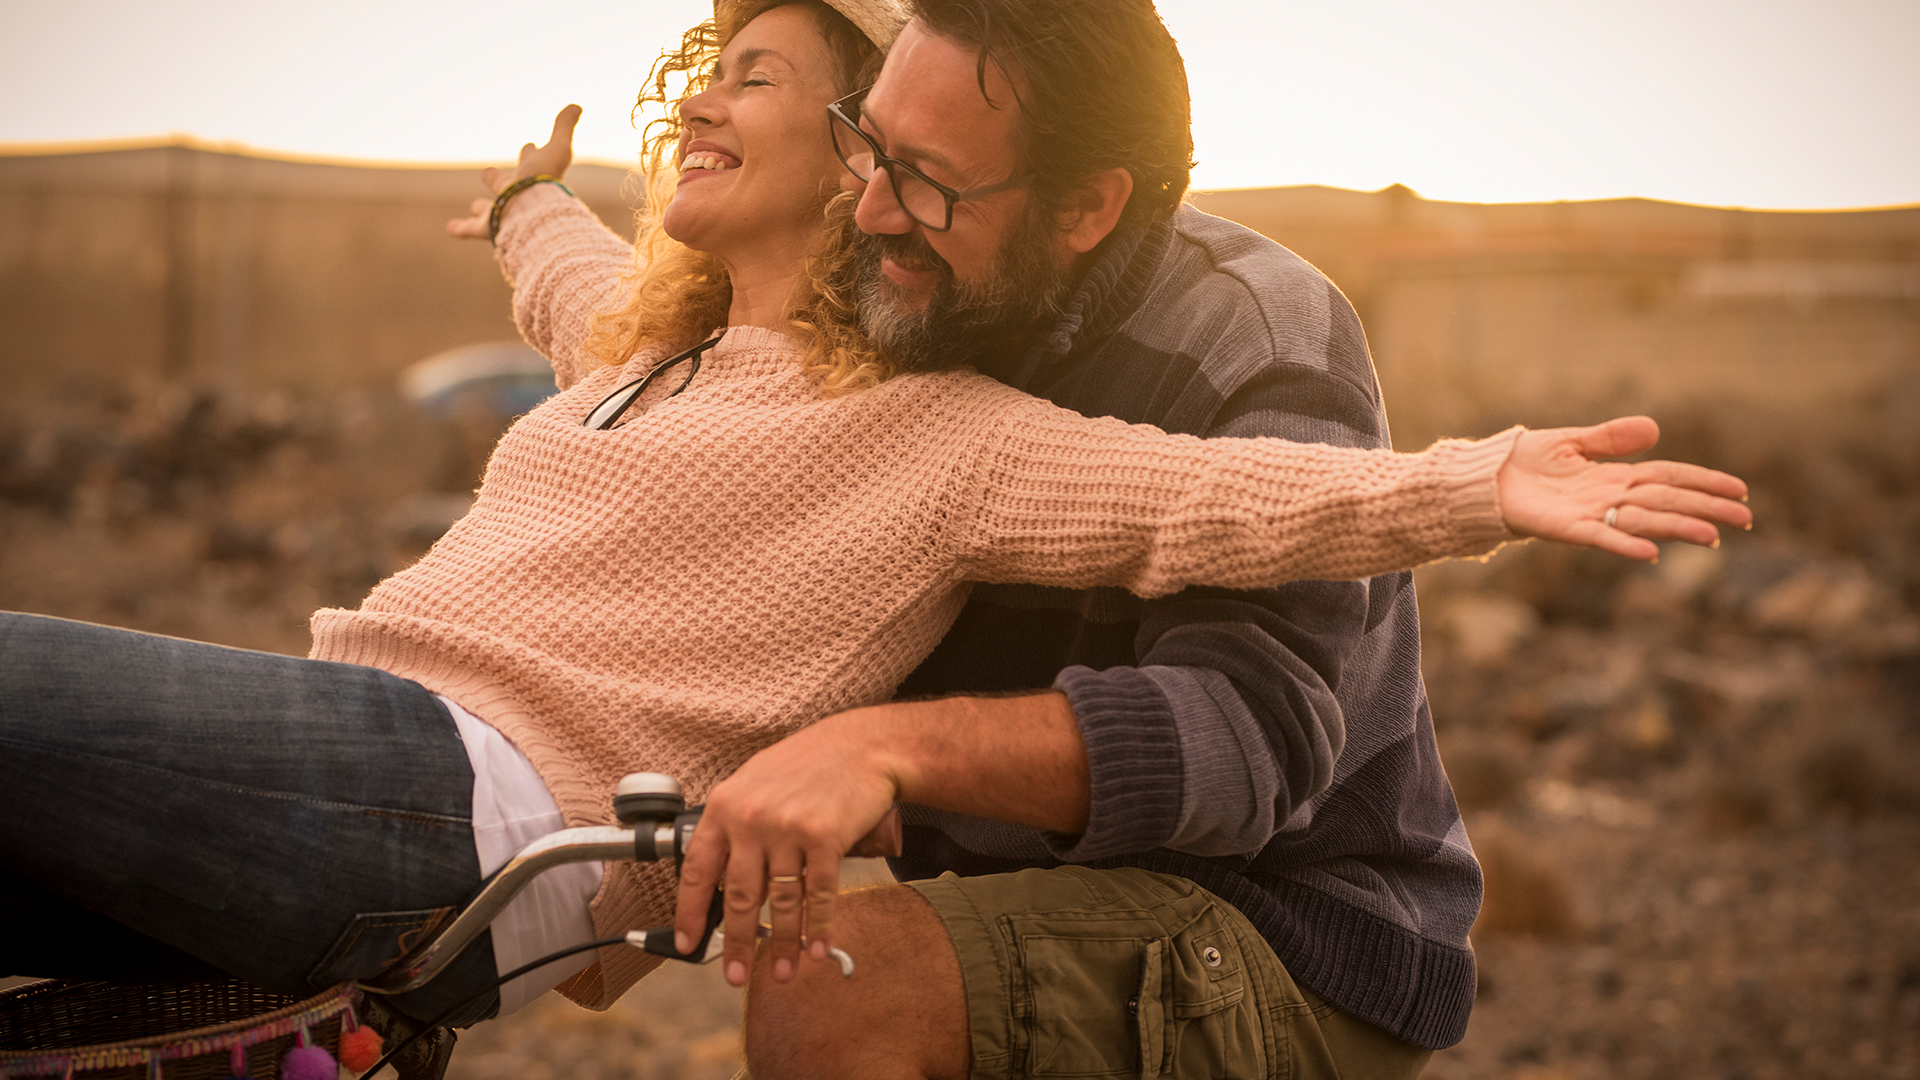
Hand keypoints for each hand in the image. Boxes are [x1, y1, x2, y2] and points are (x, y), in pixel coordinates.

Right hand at [446, 104, 581, 239]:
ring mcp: (502, 213)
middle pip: (506, 186)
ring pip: (490, 210)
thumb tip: (577, 106)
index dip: (530, 152)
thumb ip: (564, 127)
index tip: (530, 144)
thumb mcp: (558, 149)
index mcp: (531, 177)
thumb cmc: (544, 180)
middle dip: (499, 180)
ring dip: (482, 208)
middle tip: (487, 173)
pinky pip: (472, 229)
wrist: (533, 212)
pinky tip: (451, 228)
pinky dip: (461, 228)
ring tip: (475, 206)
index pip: (530, 161)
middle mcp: (517, 196)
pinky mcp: (488, 228)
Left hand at [673, 718, 902, 987]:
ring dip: (781, 943)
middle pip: (739, 896)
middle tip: (734, 976)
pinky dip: (818, 927)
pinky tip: (817, 948)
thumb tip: (723, 884)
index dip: (690, 913)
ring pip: (780, 902)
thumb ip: (735, 829)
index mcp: (725, 806)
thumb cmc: (806, 764)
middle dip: (736, 943)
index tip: (686, 943)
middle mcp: (752, 819)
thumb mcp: (754, 785)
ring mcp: (789, 829)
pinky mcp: (826, 838)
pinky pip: (818, 894)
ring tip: (781, 971)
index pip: (697, 870)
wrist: (859, 746)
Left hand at [1497, 416, 1751, 560]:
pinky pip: (1601, 538)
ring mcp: (1592, 515)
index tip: (1739, 490)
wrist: (1486, 478)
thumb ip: (1610, 438)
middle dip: (1706, 509)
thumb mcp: (1572, 441)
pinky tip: (1650, 554)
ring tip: (1711, 536)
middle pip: (1667, 501)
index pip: (1670, 477)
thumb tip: (1654, 428)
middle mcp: (1611, 498)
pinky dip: (1625, 544)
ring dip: (1677, 528)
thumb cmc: (1527, 462)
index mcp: (1616, 476)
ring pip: (1644, 521)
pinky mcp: (1567, 528)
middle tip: (1745, 519)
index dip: (1704, 482)